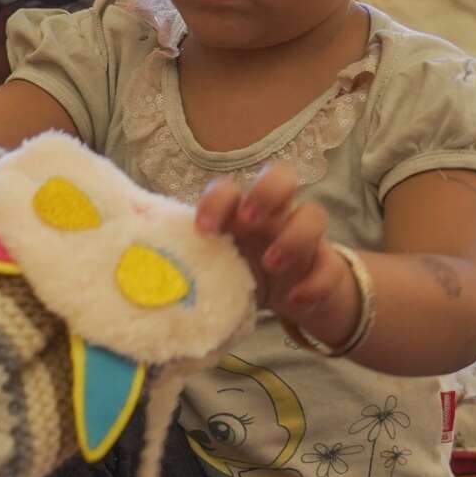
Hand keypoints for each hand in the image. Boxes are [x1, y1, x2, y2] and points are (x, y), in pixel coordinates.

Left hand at [195, 164, 358, 346]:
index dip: (217, 200)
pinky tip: (296, 300)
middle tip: (249, 220)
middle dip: (267, 192)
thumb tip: (144, 273)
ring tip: (272, 265)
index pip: (230, 188)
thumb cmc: (241, 274)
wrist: (288, 298)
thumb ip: (189, 261)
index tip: (203, 229)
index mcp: (240, 212)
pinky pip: (331, 266)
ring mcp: (303, 237)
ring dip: (294, 237)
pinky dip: (316, 283)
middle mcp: (273, 216)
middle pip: (282, 176)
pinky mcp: (325, 265)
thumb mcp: (214, 267)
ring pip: (314, 214)